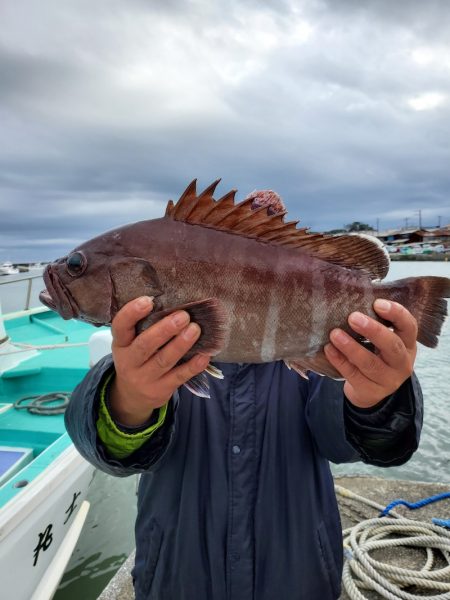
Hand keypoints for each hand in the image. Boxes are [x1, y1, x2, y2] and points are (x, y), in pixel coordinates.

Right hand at [109, 296, 209, 426]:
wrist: (131, 397)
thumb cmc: (137, 359)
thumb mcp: (130, 345)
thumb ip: (144, 328)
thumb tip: (174, 303)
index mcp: (121, 344)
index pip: (120, 327)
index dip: (131, 313)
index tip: (148, 300)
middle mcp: (129, 361)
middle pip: (145, 345)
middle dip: (165, 329)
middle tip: (183, 316)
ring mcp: (144, 378)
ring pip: (164, 360)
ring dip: (181, 344)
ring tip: (195, 329)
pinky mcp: (161, 390)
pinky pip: (179, 377)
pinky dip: (193, 366)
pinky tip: (204, 354)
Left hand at [324, 299, 417, 408]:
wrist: (371, 389)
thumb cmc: (376, 354)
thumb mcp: (383, 340)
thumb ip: (376, 322)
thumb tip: (353, 296)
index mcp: (408, 344)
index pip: (409, 326)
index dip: (396, 314)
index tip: (377, 303)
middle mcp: (402, 363)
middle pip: (392, 346)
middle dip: (373, 330)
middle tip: (353, 317)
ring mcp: (388, 380)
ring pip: (370, 363)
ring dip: (351, 347)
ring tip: (334, 334)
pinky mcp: (370, 391)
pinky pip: (353, 375)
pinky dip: (340, 360)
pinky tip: (329, 349)